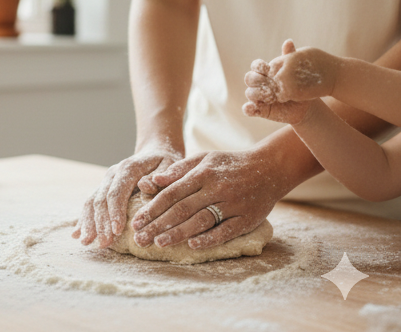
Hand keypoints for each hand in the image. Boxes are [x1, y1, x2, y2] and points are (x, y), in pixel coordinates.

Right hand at [72, 140, 183, 247]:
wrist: (155, 152)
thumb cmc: (167, 164)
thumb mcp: (170, 167)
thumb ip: (160, 177)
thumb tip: (145, 185)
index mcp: (128, 169)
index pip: (117, 192)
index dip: (115, 212)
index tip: (117, 232)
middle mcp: (113, 174)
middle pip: (101, 199)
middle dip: (100, 223)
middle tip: (103, 244)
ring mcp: (106, 181)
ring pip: (92, 202)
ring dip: (88, 223)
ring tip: (86, 242)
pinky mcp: (104, 189)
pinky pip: (90, 204)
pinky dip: (83, 218)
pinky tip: (77, 233)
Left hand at [129, 149, 280, 250]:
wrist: (269, 168)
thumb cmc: (229, 163)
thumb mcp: (203, 158)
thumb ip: (178, 170)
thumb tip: (153, 181)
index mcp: (202, 173)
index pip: (171, 193)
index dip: (152, 208)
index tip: (136, 221)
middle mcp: (215, 188)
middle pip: (182, 209)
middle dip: (158, 224)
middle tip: (140, 238)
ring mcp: (232, 204)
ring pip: (201, 221)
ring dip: (178, 234)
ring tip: (159, 243)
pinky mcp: (246, 219)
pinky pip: (226, 231)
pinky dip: (209, 239)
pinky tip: (192, 245)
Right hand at [243, 38, 334, 122]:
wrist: (305, 105)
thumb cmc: (299, 86)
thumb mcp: (295, 72)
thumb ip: (290, 57)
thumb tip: (289, 41)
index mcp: (265, 73)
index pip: (256, 66)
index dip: (259, 66)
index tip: (267, 68)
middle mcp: (259, 84)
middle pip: (249, 78)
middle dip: (257, 80)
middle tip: (269, 84)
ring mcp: (258, 97)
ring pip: (249, 93)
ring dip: (256, 95)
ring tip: (268, 98)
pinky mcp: (259, 109)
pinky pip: (248, 109)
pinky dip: (248, 109)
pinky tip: (251, 108)